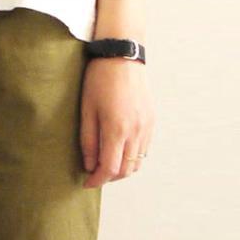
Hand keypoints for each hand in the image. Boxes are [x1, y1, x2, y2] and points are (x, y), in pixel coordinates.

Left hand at [80, 58, 153, 187]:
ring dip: (121, 169)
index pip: (109, 169)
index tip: (87, 183)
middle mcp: (136, 131)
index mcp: (117, 130)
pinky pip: (144, 150)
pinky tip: (119, 151)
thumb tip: (89, 166)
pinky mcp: (152, 121)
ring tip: (106, 164)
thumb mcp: (87, 112)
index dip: (97, 180)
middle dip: (109, 178)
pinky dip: (132, 157)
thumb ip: (88, 143)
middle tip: (95, 175)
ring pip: (137, 163)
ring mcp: (146, 126)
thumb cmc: (100, 80)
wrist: (122, 56)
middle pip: (125, 170)